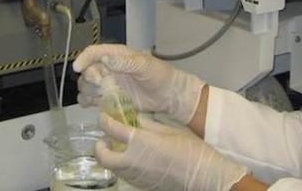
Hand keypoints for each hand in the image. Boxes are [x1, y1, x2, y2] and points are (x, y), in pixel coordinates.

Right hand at [73, 44, 204, 123]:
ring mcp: (109, 84)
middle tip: (100, 85)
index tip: (77, 67)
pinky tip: (92, 104)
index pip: (94, 53)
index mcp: (117, 55)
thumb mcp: (145, 65)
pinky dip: (88, 101)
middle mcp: (110, 68)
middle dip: (88, 78)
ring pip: (87, 85)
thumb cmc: (160, 75)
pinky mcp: (110, 99)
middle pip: (87, 70)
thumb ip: (126, 62)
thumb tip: (106, 59)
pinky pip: (92, 99)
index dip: (83, 58)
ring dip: (86, 90)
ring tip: (95, 96)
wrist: (169, 95)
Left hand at [95, 113, 247, 190]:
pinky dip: (121, 166)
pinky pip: (124, 174)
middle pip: (103, 155)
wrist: (202, 176)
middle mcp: (131, 160)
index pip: (111, 128)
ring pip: (112, 167)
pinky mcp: (141, 184)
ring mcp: (135, 175)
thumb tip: (136, 118)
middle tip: (104, 139)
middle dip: (99, 146)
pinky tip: (132, 160)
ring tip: (118, 148)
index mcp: (138, 141)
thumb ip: (148, 124)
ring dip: (110, 156)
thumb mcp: (168, 129)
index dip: (104, 120)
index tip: (104, 117)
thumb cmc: (189, 149)